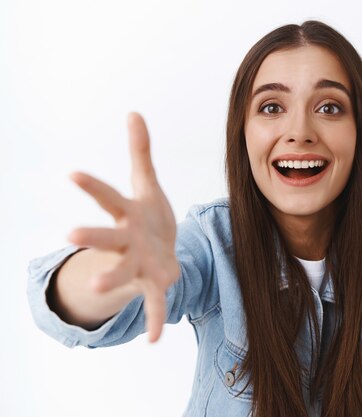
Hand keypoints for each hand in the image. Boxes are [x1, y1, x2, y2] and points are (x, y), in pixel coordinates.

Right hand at [67, 112, 177, 342]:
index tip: (72, 172)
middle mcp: (127, 240)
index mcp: (127, 214)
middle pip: (108, 236)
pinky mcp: (156, 282)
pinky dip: (153, 319)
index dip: (92, 185)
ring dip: (113, 277)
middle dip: (92, 236)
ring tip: (101, 285)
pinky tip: (152, 340)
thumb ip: (141, 152)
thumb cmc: (148, 217)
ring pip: (124, 270)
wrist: (158, 252)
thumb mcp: (147, 184)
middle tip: (70, 235)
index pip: (108, 196)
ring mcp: (139, 263)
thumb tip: (134, 112)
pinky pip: (154, 302)